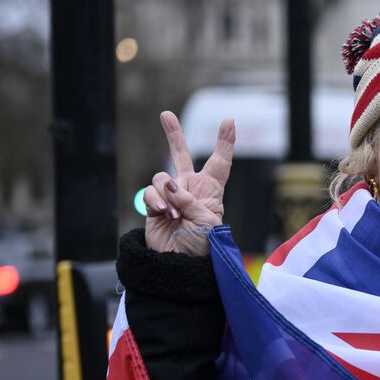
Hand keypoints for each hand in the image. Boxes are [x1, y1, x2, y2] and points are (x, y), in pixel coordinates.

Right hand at [142, 111, 234, 256]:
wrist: (180, 264)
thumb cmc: (201, 245)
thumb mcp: (206, 220)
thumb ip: (190, 198)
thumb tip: (168, 185)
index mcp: (210, 191)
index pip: (219, 163)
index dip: (225, 142)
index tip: (230, 121)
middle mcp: (189, 189)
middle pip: (180, 155)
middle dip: (173, 135)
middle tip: (165, 114)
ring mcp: (170, 196)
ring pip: (161, 177)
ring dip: (167, 194)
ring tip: (175, 215)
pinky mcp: (153, 205)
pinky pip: (150, 192)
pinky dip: (156, 201)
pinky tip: (163, 214)